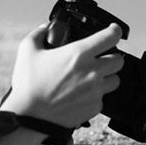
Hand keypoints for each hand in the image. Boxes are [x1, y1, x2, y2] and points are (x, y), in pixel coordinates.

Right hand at [1, 23, 123, 127]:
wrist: (28, 116)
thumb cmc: (28, 84)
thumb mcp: (27, 50)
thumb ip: (38, 34)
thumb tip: (45, 29)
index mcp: (78, 53)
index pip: (110, 37)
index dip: (115, 31)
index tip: (113, 31)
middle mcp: (92, 71)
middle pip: (119, 60)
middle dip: (111, 56)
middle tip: (100, 58)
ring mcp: (96, 91)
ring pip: (115, 80)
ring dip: (107, 77)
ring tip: (91, 78)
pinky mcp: (94, 107)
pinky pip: (103, 98)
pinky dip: (95, 95)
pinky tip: (81, 94)